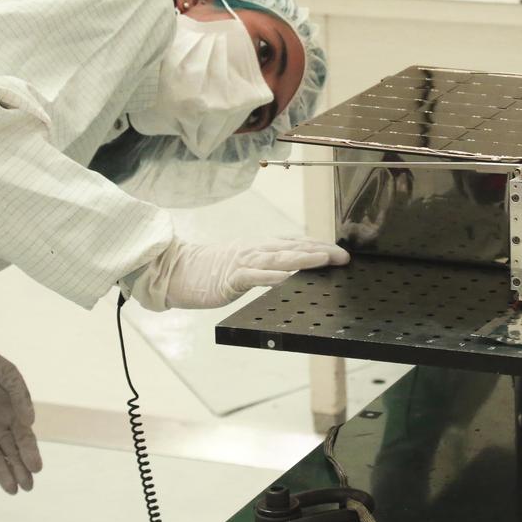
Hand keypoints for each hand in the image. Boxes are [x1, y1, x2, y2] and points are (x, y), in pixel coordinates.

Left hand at [0, 342, 42, 493]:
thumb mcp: (9, 374)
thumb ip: (20, 396)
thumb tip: (30, 421)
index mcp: (13, 413)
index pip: (24, 438)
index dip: (30, 453)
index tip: (36, 467)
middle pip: (12, 452)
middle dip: (20, 470)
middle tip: (28, 486)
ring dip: (4, 473)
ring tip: (12, 490)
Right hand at [130, 237, 349, 309]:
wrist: (178, 270)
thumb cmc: (211, 270)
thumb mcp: (244, 262)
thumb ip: (267, 263)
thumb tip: (291, 267)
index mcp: (260, 247)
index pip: (296, 243)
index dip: (319, 246)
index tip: (340, 252)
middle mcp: (255, 250)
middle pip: (293, 248)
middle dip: (320, 251)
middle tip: (344, 257)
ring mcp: (243, 262)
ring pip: (277, 258)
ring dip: (302, 258)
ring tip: (323, 260)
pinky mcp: (230, 278)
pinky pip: (252, 277)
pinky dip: (269, 277)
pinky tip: (285, 278)